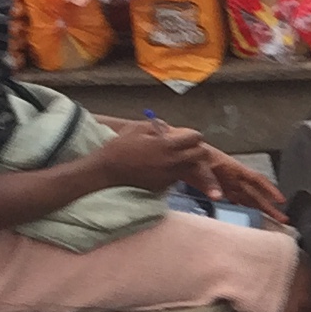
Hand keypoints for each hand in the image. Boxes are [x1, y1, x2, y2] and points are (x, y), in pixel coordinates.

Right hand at [93, 118, 209, 192]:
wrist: (108, 171)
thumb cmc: (120, 147)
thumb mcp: (137, 128)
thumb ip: (157, 126)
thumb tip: (170, 129)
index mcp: (167, 145)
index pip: (195, 138)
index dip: (193, 136)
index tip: (188, 136)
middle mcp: (173, 161)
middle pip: (201, 155)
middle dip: (198, 149)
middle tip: (188, 148)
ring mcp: (170, 175)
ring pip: (192, 168)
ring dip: (189, 162)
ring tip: (176, 158)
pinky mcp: (165, 186)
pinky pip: (179, 177)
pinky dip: (177, 172)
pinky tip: (164, 167)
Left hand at [199, 146, 286, 223]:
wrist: (177, 153)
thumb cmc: (191, 155)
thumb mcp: (199, 165)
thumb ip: (209, 181)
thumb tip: (218, 196)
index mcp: (233, 169)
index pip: (256, 180)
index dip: (270, 190)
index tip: (281, 200)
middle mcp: (233, 178)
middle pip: (256, 194)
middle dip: (270, 207)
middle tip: (283, 219)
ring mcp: (227, 185)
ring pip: (248, 199)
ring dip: (260, 210)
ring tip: (272, 222)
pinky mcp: (218, 190)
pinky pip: (235, 201)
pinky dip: (243, 210)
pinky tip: (248, 217)